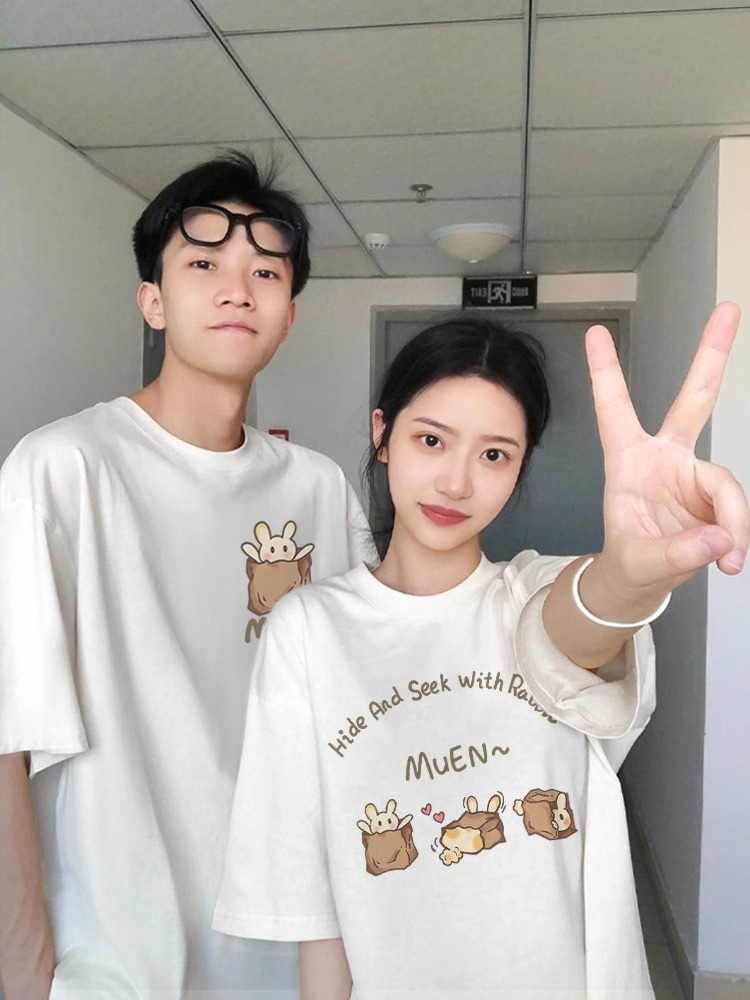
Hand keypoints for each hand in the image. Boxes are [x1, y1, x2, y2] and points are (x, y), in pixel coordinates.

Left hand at [586, 301, 748, 599]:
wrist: (643, 583)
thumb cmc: (629, 561)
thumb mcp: (640, 561)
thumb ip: (678, 551)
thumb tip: (720, 538)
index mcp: (627, 461)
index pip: (614, 411)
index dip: (606, 373)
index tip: (595, 333)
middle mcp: (664, 458)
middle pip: (694, 400)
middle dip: (711, 356)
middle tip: (729, 310)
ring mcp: (694, 475)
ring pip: (726, 484)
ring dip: (732, 522)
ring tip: (727, 558)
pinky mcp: (716, 497)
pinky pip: (737, 509)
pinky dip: (739, 535)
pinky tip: (729, 557)